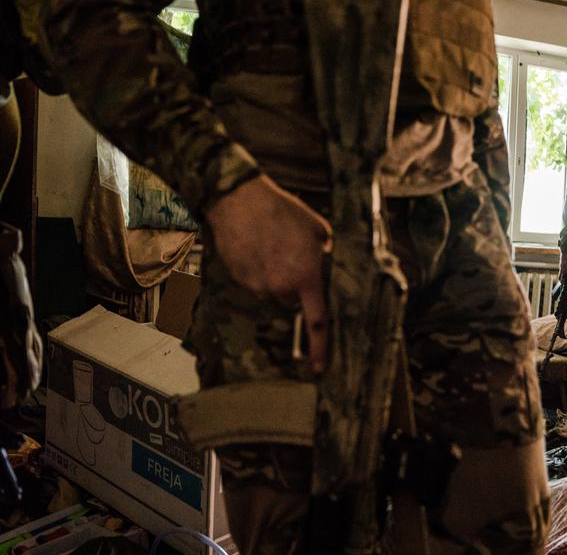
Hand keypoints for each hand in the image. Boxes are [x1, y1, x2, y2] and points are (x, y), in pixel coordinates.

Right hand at [206, 175, 332, 372]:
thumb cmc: (281, 210)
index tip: (320, 366)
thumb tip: (326, 262)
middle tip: (292, 258)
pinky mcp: (239, 278)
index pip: (316, 321)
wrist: (239, 200)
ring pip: (272, 290)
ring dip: (275, 276)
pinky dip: (256, 269)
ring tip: (272, 246)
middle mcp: (280, 286)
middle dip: (294, 287)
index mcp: (305, 276)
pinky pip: (253, 282)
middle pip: (291, 301)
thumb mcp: (317, 228)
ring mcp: (257, 284)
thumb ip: (325, 252)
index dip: (320, 346)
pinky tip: (256, 246)